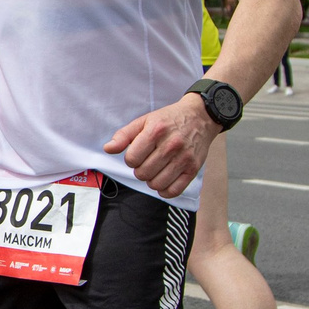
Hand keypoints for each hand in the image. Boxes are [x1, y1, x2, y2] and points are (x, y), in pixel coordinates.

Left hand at [104, 93, 218, 198]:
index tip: (138, 153)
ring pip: (156, 184)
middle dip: (140, 169)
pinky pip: (173, 191)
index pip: (132, 159)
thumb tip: (108, 149)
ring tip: (156, 169)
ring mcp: (184, 158)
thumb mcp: (144, 121)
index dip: (131, 158)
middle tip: (148, 161)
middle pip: (143, 173)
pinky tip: (164, 179)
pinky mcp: (193, 169)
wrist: (200, 117)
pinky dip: (165, 190)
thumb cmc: (169, 120)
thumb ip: (124, 135)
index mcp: (156, 131)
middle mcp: (171, 145)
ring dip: (151, 180)